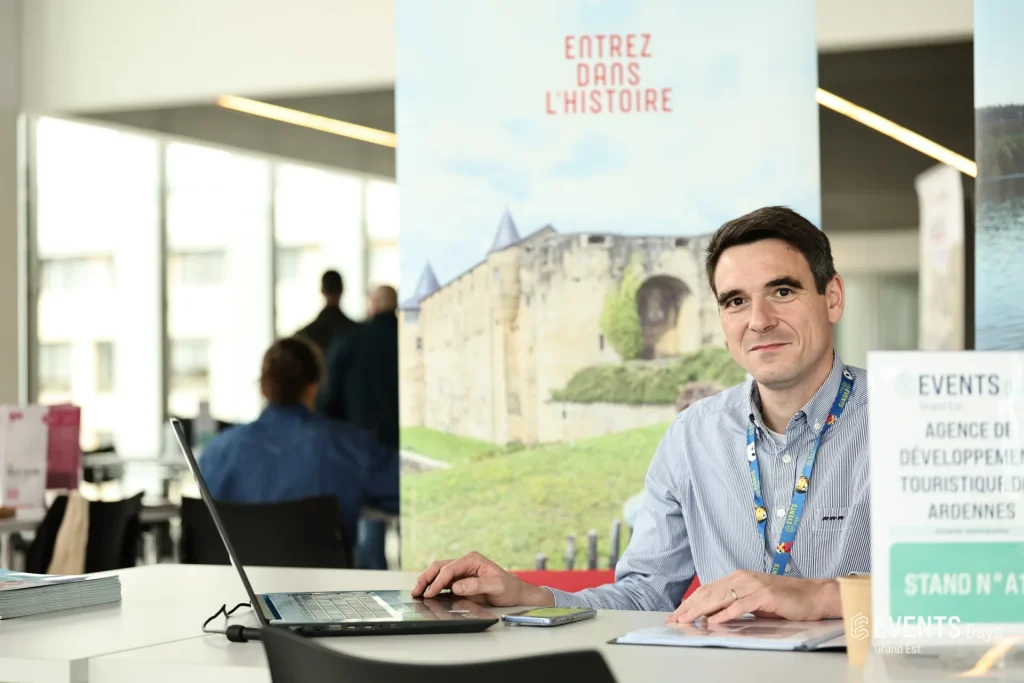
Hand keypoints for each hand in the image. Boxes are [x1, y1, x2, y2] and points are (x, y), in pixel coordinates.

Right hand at [411, 552, 554, 606]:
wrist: (516, 593)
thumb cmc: (509, 588)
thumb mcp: (496, 586)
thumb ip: (476, 585)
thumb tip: (456, 586)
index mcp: (472, 560)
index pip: (450, 568)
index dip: (438, 580)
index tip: (430, 592)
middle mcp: (465, 563)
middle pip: (439, 567)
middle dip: (426, 578)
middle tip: (417, 591)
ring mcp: (461, 572)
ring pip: (438, 572)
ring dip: (427, 581)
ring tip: (417, 592)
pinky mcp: (460, 581)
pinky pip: (443, 582)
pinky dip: (433, 587)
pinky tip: (427, 594)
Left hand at [666, 571, 839, 624]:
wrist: (814, 595)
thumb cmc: (786, 600)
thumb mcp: (755, 601)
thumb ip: (735, 605)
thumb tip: (713, 616)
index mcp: (738, 578)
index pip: (708, 589)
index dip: (690, 601)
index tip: (677, 613)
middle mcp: (743, 578)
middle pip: (709, 592)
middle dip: (689, 606)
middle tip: (674, 618)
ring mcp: (753, 585)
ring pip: (720, 597)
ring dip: (701, 610)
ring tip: (687, 620)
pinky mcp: (764, 595)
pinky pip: (740, 605)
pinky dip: (725, 614)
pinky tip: (714, 621)